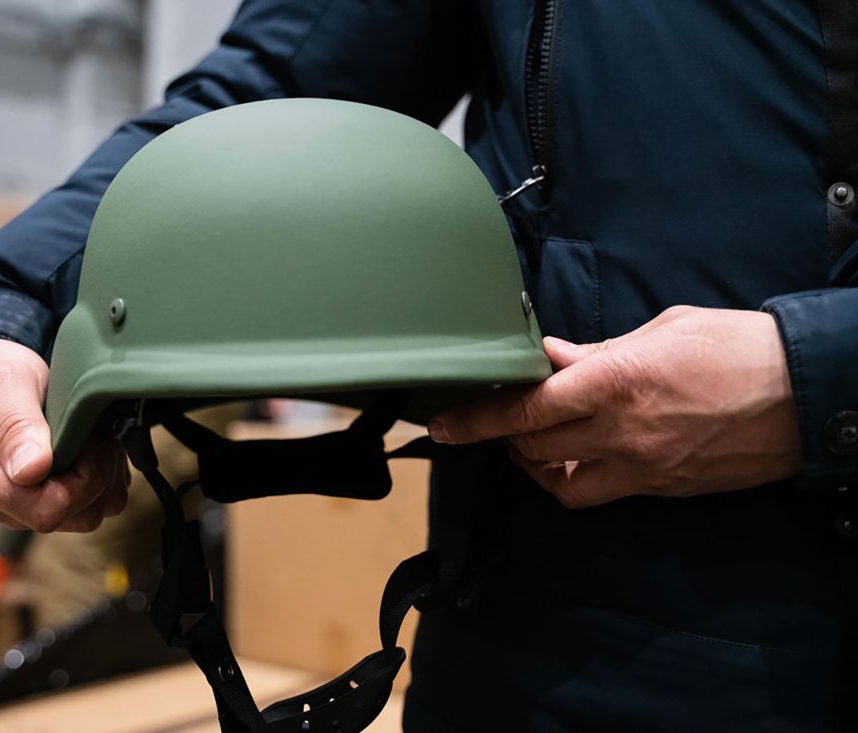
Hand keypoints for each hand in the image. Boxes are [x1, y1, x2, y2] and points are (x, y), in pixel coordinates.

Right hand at [0, 338, 128, 531]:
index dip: (83, 479)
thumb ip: (17, 425)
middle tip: (95, 432)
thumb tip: (31, 472)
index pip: (44, 510)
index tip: (88, 439)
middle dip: (96, 475)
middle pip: (67, 516)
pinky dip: (100, 482)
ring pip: (82, 517)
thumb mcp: (2, 381)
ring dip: (102, 478)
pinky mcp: (28, 506)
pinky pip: (84, 510)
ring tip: (92, 437)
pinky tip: (89, 449)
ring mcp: (9, 509)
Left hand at [429, 306, 799, 507]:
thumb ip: (599, 350)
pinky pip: (597, 495)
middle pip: (531, 447)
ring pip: (557, 482)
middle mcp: (621, 431)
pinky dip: (572, 480)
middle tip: (493, 419)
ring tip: (530, 440)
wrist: (808, 395)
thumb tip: (554, 358)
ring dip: (532, 462)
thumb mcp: (663, 330)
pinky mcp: (660, 489)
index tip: (442, 424)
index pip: (526, 408)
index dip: (476, 419)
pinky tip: (573, 458)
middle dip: (501, 435)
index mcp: (616, 381)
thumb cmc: (738, 347)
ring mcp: (641, 467)